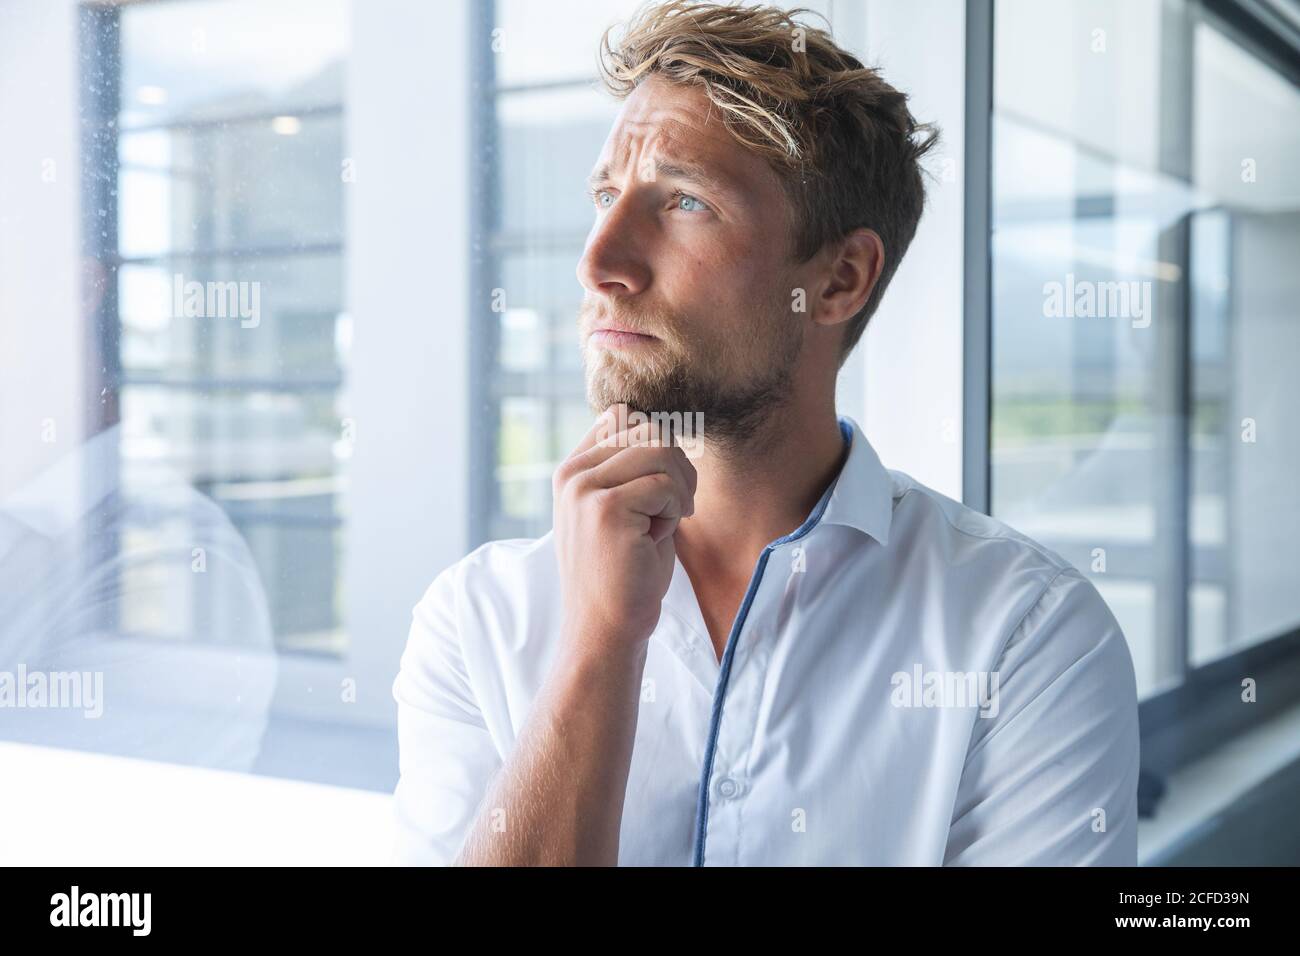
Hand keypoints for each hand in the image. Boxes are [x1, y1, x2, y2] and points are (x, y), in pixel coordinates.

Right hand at [552, 404, 697, 653]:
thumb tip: (651, 419)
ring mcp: (584, 489)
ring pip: (660, 449)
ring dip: (680, 487)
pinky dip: (676, 510)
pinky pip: (664, 484)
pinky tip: (660, 536)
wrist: (607, 628)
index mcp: (572, 470)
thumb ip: (630, 467)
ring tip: (669, 520)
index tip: (663, 488)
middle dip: (677, 466)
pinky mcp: (605, 509)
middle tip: (677, 508)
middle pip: (648, 429)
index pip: (623, 417)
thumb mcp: (624, 509)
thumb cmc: (625, 573)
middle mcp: (572, 474)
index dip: (658, 446)